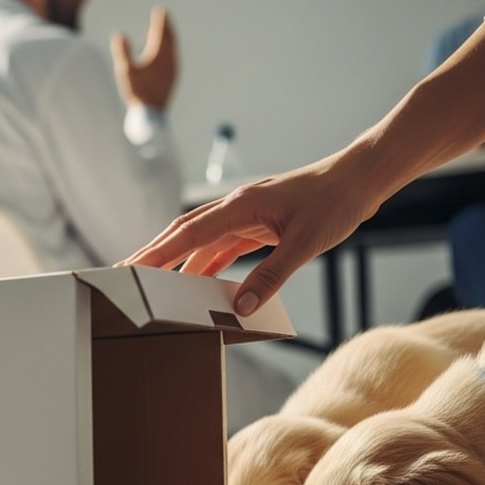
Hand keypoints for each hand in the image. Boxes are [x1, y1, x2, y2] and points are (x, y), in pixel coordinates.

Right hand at [112, 6, 177, 110]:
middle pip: (170, 39)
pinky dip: (169, 50)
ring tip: (165, 32)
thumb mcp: (126, 71)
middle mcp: (170, 61)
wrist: (152, 115)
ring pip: (173, 49)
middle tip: (164, 16)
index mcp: (159, 56)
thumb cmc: (138, 93)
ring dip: (169, 38)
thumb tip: (119, 34)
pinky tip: (166, 55)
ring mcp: (173, 70)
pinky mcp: (172, 79)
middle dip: (167, 26)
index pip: (161, 33)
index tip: (161, 10)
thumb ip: (123, 51)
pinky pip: (173, 58)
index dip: (160, 21)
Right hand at [120, 158, 380, 315]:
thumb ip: (271, 275)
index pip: (188, 232)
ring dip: (179, 261)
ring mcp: (246, 214)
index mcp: (241, 206)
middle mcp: (237, 207)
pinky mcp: (259, 222)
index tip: (131, 267)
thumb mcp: (305, 243)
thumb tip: (243, 305)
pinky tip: (199, 282)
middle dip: (155, 254)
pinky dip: (208, 263)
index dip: (157, 252)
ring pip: (202, 239)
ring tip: (156, 284)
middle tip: (125, 275)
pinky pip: (224, 245)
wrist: (359, 178)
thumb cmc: (335, 202)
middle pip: (184, 232)